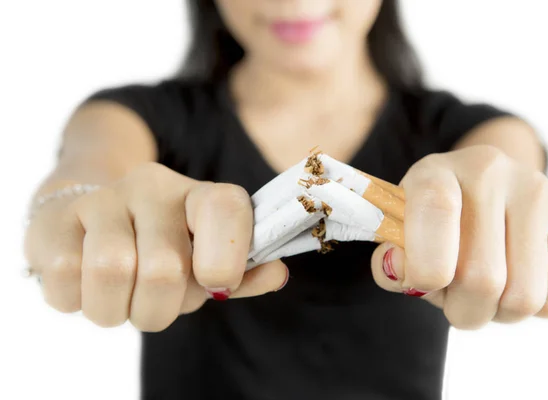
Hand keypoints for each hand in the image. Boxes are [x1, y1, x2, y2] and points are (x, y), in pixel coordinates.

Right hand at [24, 163, 287, 331]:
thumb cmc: (160, 248)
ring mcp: (103, 199)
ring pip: (110, 272)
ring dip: (116, 310)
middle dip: (160, 310)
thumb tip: (277, 273)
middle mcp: (153, 186)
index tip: (217, 284)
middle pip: (165, 267)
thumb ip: (244, 272)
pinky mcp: (56, 219)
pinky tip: (85, 286)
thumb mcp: (206, 261)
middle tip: (153, 305)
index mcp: (200, 196)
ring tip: (120, 301)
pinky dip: (77, 302)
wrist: (92, 218)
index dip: (227, 257)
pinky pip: (65, 278)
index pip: (227, 209)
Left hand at [370, 145, 547, 328]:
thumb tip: (403, 273)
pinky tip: (513, 281)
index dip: (426, 265)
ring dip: (496, 313)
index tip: (422, 284)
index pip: (435, 211)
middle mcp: (490, 172)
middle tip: (453, 297)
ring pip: (523, 298)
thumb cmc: (434, 226)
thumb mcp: (401, 235)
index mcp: (435, 171)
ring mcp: (538, 192)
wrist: (485, 193)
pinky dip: (527, 310)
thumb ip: (391, 260)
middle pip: (481, 277)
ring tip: (483, 291)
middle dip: (461, 308)